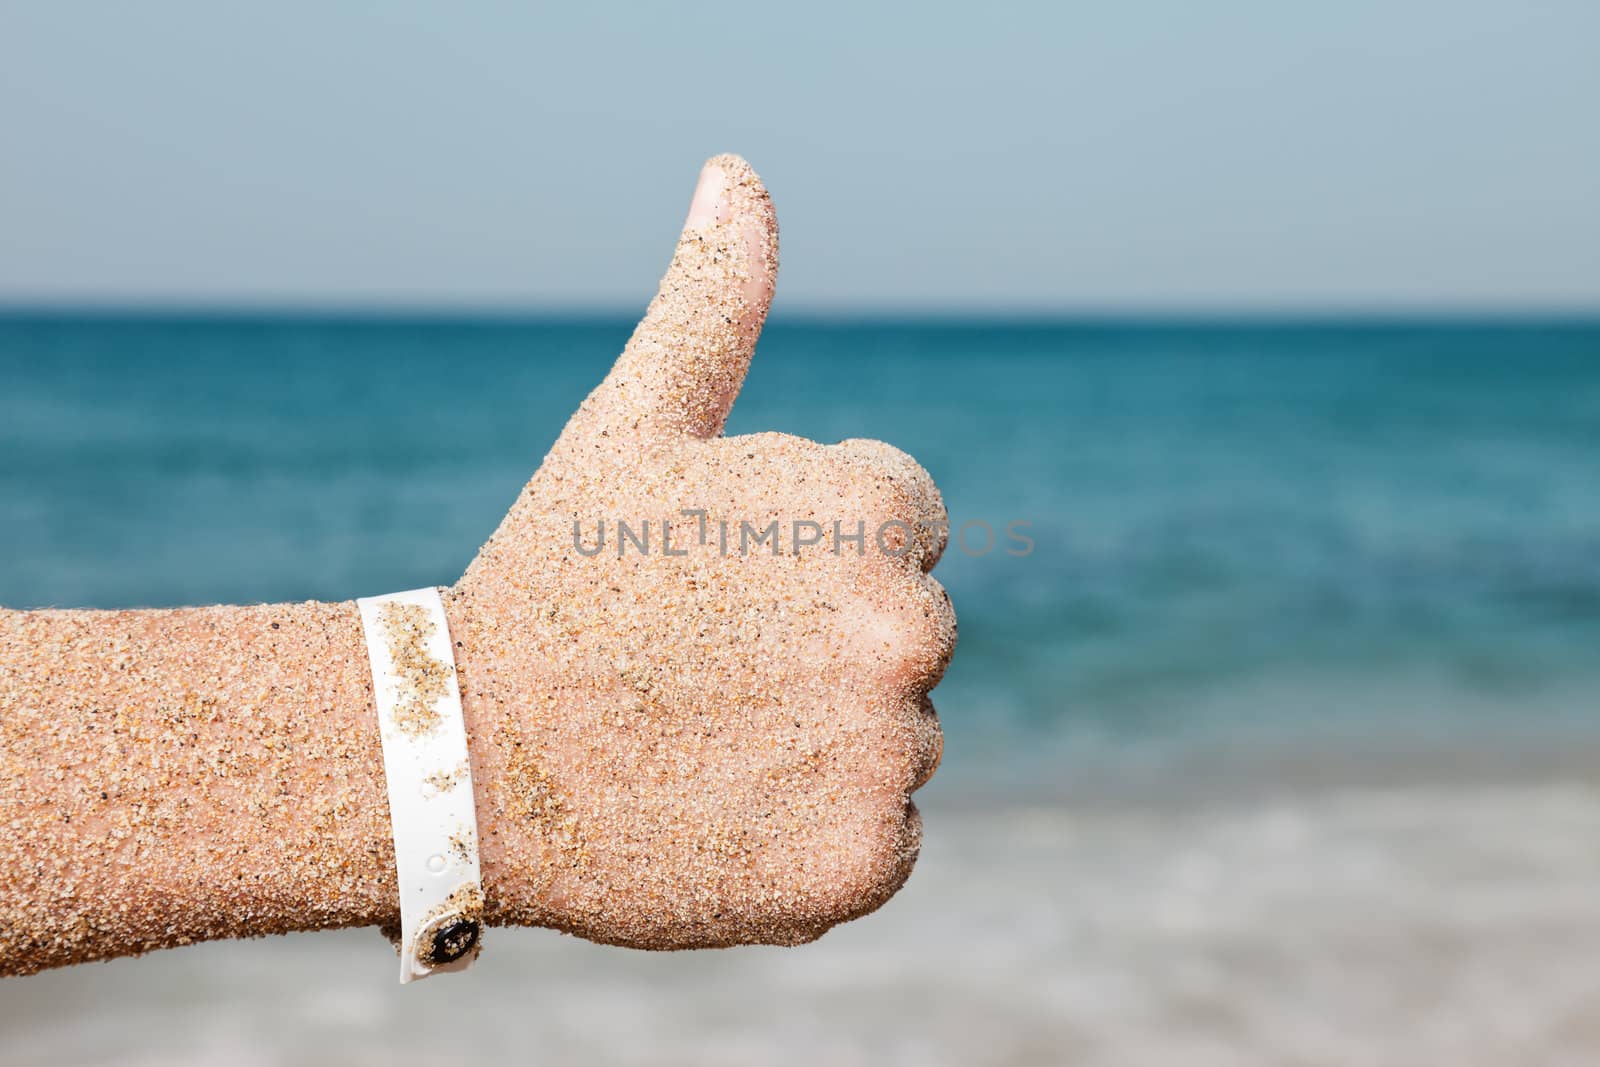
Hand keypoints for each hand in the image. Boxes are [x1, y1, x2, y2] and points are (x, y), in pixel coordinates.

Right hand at [448, 155, 955, 947]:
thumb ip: (711, 304)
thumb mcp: (633, 425)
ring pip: (900, 741)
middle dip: (825, 650)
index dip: (805, 558)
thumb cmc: (553, 579)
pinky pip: (885, 840)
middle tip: (706, 670)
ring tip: (706, 743)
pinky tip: (724, 817)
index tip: (721, 586)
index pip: (905, 528)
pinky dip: (820, 840)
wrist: (464, 760)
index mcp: (870, 506)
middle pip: (908, 635)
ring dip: (824, 748)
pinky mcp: (862, 863)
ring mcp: (886, 751)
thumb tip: (734, 173)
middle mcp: (904, 624)